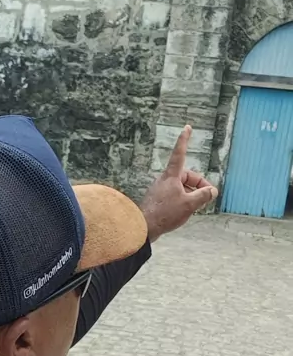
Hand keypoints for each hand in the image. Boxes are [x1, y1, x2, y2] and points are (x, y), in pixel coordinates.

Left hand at [140, 126, 217, 241]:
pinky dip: (183, 200)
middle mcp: (164, 179)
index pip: (179, 153)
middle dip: (199, 185)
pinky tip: (185, 212)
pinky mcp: (157, 199)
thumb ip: (203, 196)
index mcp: (171, 176)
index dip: (184, 140)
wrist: (143, 228)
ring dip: (191, 194)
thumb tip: (212, 191)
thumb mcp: (190, 204)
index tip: (187, 128)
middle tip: (208, 197)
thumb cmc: (165, 214)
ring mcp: (160, 189)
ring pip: (181, 187)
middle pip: (186, 176)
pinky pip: (174, 195)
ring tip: (196, 208)